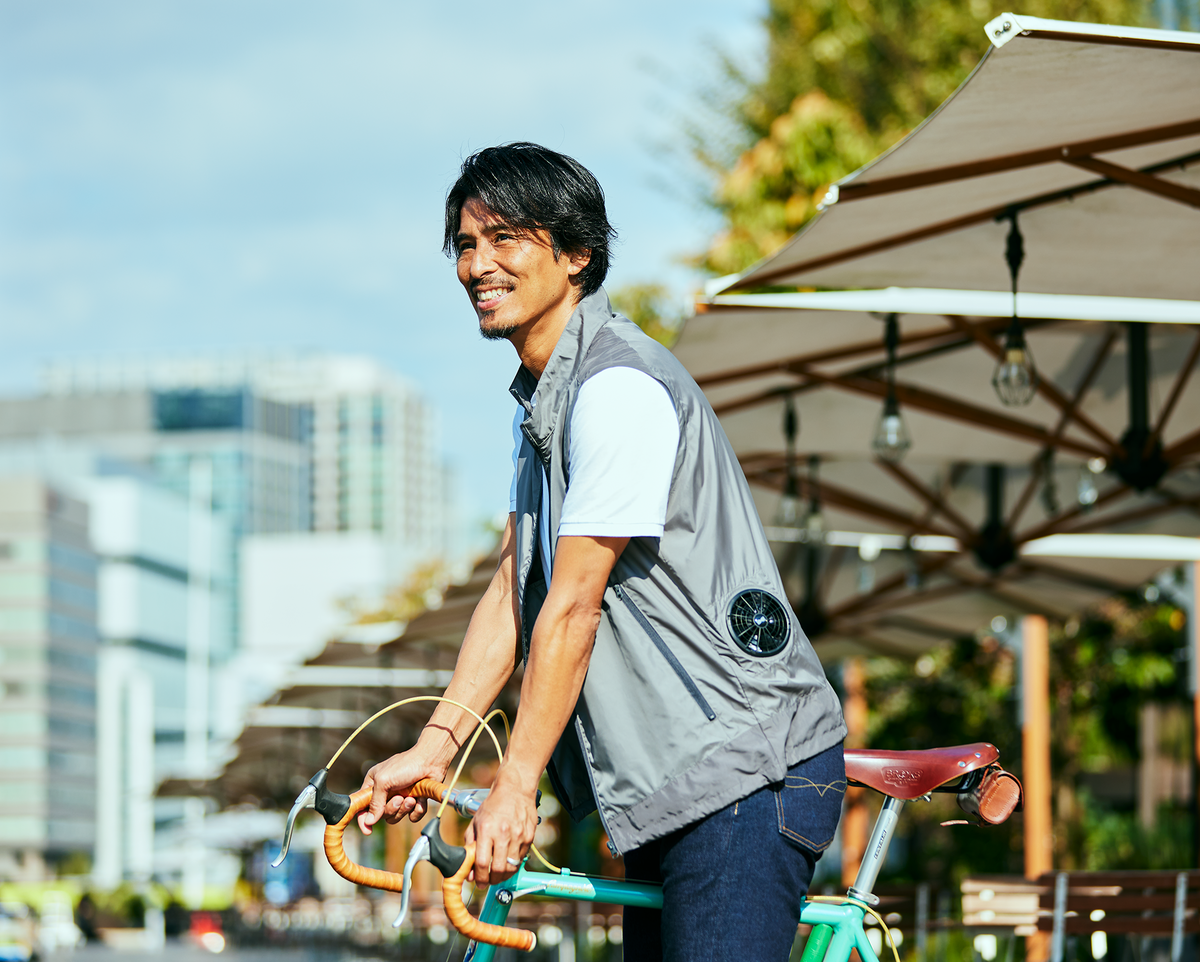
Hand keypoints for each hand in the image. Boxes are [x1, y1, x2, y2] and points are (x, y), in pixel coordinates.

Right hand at [356, 749, 447, 834]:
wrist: (431, 760)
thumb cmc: (406, 765)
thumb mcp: (384, 781)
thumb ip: (375, 802)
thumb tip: (368, 821)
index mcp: (373, 784)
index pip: (362, 805)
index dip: (363, 819)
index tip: (368, 830)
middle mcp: (386, 792)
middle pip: (381, 814)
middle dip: (391, 809)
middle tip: (399, 798)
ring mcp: (401, 797)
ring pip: (396, 817)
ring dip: (404, 809)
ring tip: (411, 797)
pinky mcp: (415, 801)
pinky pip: (412, 816)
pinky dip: (417, 810)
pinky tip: (420, 799)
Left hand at [465, 769, 537, 884]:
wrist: (515, 789)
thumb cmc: (493, 806)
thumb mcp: (475, 823)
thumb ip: (470, 846)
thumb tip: (470, 870)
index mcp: (487, 829)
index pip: (483, 863)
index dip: (480, 878)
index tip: (478, 882)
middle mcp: (503, 833)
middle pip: (499, 869)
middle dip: (492, 880)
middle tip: (488, 881)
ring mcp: (518, 836)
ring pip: (512, 867)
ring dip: (503, 875)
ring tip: (498, 874)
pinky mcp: (529, 836)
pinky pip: (521, 858)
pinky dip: (514, 864)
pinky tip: (508, 861)